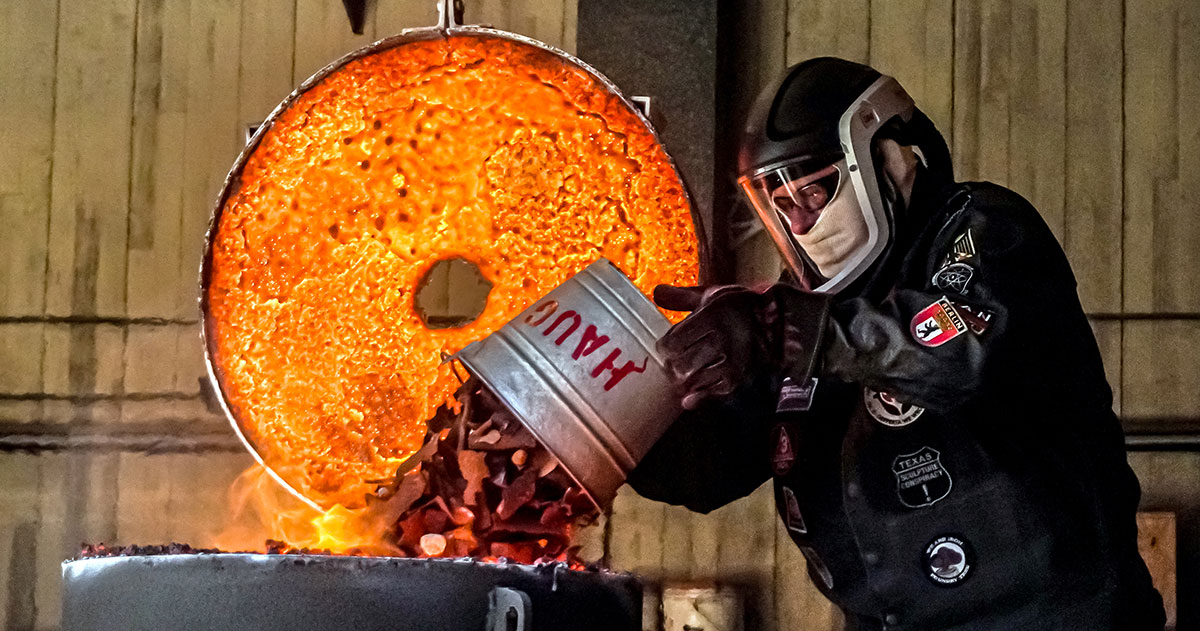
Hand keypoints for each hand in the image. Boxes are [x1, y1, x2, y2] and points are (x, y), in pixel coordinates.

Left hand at [653, 284, 771, 409]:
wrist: (782, 326)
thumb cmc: (743, 309)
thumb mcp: (715, 296)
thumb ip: (684, 297)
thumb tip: (657, 293)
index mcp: (714, 315)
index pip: (673, 340)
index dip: (665, 347)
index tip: (666, 348)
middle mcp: (724, 338)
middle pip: (680, 362)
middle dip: (671, 365)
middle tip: (673, 365)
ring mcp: (733, 362)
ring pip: (692, 379)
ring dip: (683, 381)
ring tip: (684, 376)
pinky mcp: (741, 380)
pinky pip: (710, 394)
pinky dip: (697, 398)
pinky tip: (690, 398)